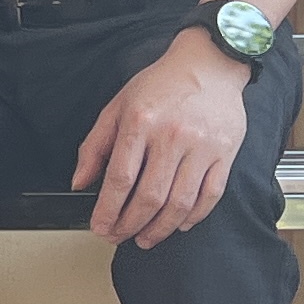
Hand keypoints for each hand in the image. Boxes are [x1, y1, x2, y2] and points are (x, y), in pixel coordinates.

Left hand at [77, 32, 249, 247]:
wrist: (209, 64)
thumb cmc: (161, 84)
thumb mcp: (118, 106)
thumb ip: (95, 145)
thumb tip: (79, 181)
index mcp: (141, 122)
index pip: (120, 178)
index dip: (107, 209)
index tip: (99, 226)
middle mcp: (172, 136)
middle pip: (149, 196)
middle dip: (129, 224)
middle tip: (117, 237)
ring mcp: (202, 147)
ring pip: (180, 202)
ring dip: (160, 229)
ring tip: (144, 238)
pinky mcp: (224, 154)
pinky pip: (210, 195)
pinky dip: (193, 217)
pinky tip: (179, 225)